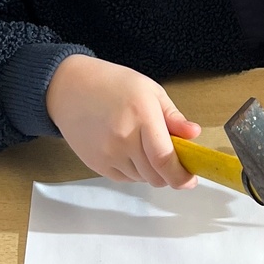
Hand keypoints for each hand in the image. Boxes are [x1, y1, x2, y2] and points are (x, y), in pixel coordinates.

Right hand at [45, 53, 200, 185]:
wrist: (69, 89)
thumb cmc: (112, 85)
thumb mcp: (150, 91)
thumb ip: (173, 116)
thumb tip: (194, 134)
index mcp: (142, 116)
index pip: (164, 158)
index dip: (181, 176)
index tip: (190, 179)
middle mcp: (124, 138)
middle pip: (155, 175)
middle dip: (169, 174)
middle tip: (172, 161)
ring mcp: (108, 154)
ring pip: (142, 179)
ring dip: (151, 171)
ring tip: (145, 147)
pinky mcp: (96, 164)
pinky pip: (125, 179)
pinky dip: (134, 171)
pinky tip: (129, 151)